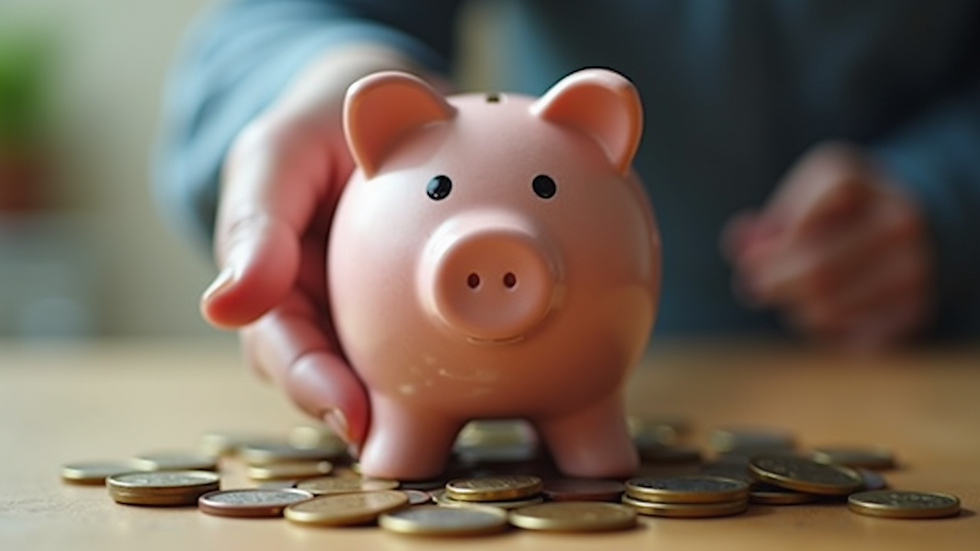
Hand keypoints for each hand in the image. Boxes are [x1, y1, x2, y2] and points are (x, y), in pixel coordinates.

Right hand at [199, 44, 430, 447]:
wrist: (375, 107)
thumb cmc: (318, 127)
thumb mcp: (276, 155)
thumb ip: (253, 223)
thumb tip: (222, 307)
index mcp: (268, 283)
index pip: (280, 345)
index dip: (311, 383)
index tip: (350, 413)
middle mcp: (309, 310)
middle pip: (324, 377)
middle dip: (357, 412)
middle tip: (401, 440)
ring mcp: (354, 314)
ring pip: (370, 373)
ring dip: (399, 403)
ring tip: (445, 426)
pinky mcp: (401, 313)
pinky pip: (417, 347)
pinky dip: (440, 366)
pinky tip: (480, 381)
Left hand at [724, 143, 933, 348]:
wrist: (904, 234)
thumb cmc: (828, 221)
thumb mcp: (797, 205)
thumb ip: (765, 226)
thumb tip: (740, 244)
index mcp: (864, 181)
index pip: (827, 193)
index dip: (783, 227)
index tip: (755, 253)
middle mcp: (898, 219)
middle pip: (816, 266)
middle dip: (771, 283)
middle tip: (753, 287)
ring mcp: (913, 266)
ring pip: (826, 308)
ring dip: (796, 310)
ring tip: (798, 297)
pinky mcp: (915, 309)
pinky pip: (847, 338)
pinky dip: (825, 333)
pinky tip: (829, 315)